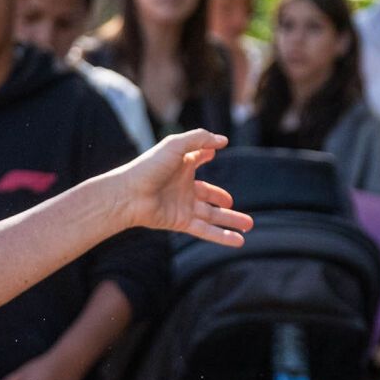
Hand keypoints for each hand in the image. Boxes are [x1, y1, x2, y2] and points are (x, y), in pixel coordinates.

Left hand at [116, 131, 252, 246]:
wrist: (129, 194)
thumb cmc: (148, 167)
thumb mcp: (175, 145)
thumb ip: (200, 139)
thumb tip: (223, 141)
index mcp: (181, 166)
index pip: (197, 159)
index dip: (205, 155)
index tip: (215, 151)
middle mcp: (183, 187)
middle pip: (208, 196)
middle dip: (223, 201)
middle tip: (235, 205)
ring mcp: (183, 206)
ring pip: (212, 216)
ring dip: (230, 220)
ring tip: (250, 224)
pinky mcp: (181, 222)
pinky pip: (206, 230)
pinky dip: (222, 236)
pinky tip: (238, 240)